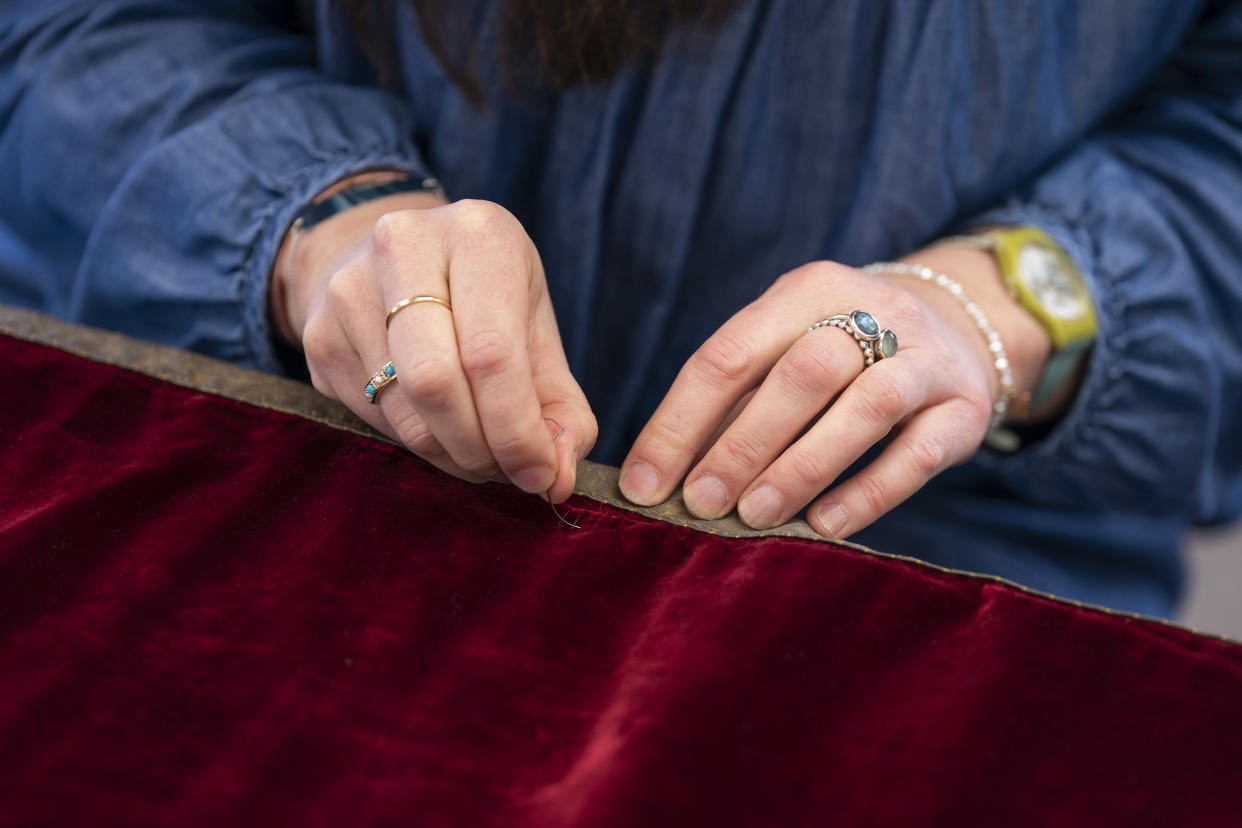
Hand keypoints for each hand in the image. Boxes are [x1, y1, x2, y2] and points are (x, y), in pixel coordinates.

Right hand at [274, 192, 596, 502]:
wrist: (399, 264)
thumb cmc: (487, 303)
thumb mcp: (537, 334)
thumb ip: (563, 410)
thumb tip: (558, 477)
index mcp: (478, 234)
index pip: (492, 354)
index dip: (516, 431)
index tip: (538, 475)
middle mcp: (404, 245)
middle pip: (435, 382)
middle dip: (479, 448)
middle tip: (505, 471)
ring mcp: (349, 288)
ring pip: (402, 410)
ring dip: (450, 454)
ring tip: (479, 452)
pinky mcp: (318, 333)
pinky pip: (371, 417)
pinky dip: (415, 444)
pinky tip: (438, 429)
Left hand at [618, 252, 1050, 536]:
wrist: (961, 329)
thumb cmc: (842, 354)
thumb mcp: (786, 350)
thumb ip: (733, 403)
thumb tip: (661, 477)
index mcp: (808, 290)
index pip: (730, 354)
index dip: (680, 422)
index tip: (644, 485)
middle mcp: (874, 309)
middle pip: (801, 374)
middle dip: (741, 445)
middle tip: (700, 504)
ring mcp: (927, 356)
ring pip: (864, 408)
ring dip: (801, 467)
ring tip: (754, 516)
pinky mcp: (965, 407)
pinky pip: (918, 453)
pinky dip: (868, 492)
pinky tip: (826, 525)